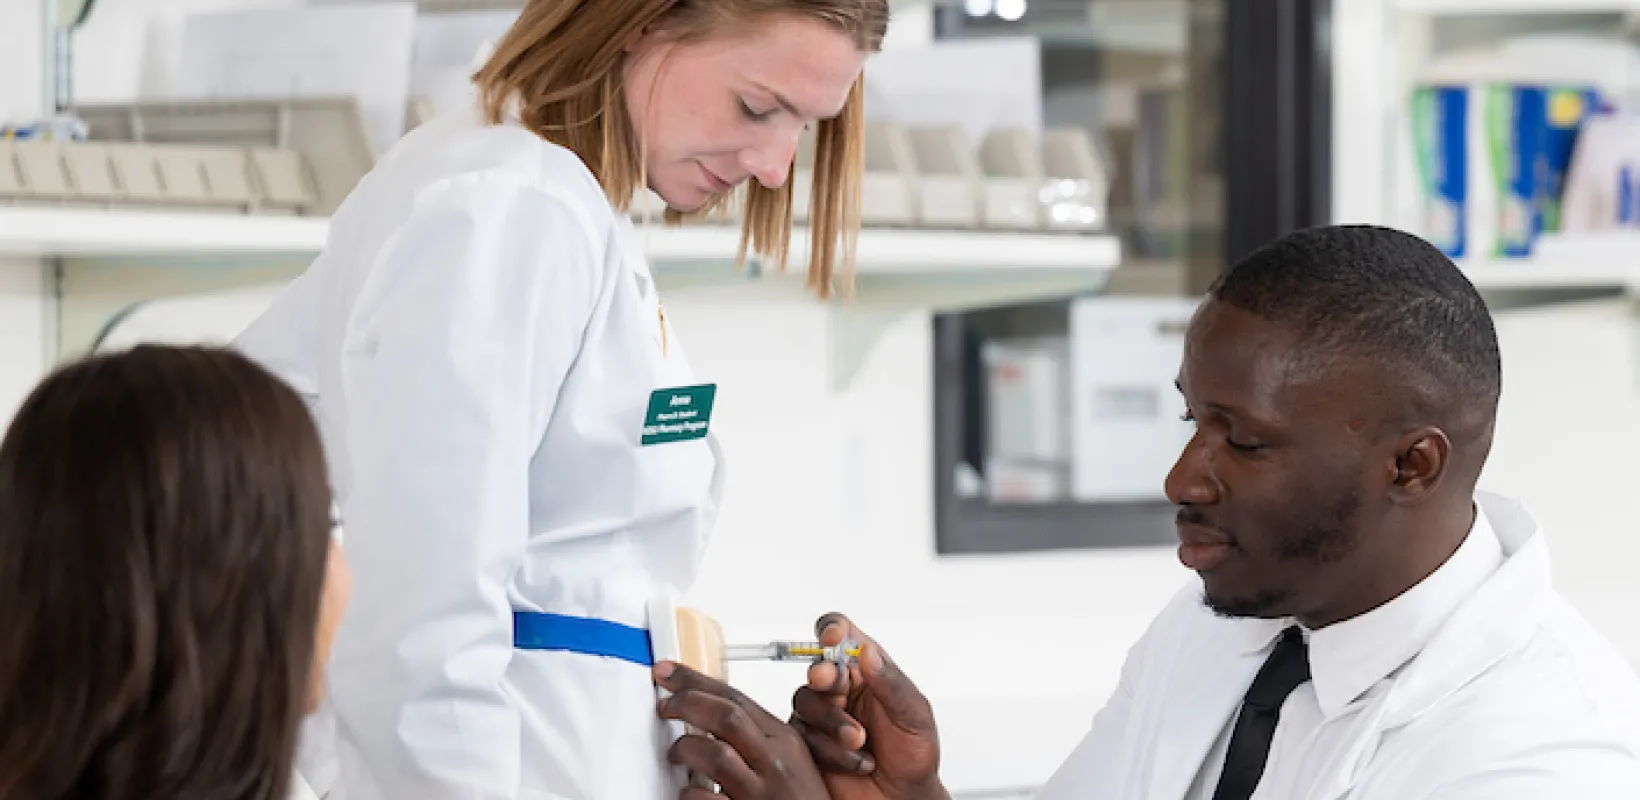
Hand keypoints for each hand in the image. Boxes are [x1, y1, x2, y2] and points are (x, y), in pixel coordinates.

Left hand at [655, 660, 831, 799]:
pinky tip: (688, 793)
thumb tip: (709, 713)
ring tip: (677, 753)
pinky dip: (689, 794)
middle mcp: (776, 762)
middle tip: (665, 706)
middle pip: (727, 716)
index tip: (668, 672)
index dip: (696, 680)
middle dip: (687, 703)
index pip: (737, 697)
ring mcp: (763, 792)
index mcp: (785, 741)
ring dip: (686, 748)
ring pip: (716, 753)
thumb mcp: (789, 762)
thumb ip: (757, 738)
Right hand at [791, 614, 946, 799]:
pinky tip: (858, 761)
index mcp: (866, 671)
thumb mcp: (914, 715)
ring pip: (805, 701)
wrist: (902, 799)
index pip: (842, 637)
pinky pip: (803, 736)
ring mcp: (821, 716)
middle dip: (823, 675)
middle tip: (833, 685)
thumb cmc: (913, 755)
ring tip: (860, 741)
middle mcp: (840, 689)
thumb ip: (891, 682)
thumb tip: (867, 651)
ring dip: (833, 721)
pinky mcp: (808, 744)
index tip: (833, 637)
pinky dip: (831, 750)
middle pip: (816, 666)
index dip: (832, 630)